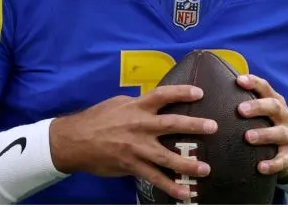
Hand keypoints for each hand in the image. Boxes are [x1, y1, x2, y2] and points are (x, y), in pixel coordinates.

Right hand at [50, 86, 217, 201]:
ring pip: (167, 157)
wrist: (73, 140)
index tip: (200, 93)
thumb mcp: (118, 104)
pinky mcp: (131, 165)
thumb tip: (156, 102)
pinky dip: (170, 187)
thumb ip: (139, 104)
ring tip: (205, 169)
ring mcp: (137, 148)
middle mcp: (140, 126)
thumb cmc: (96, 119)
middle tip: (213, 128)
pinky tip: (184, 194)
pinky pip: (154, 178)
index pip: (163, 95)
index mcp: (137, 107)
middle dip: (194, 126)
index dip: (182, 93)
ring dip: (188, 164)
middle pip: (172, 124)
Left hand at [236, 74, 287, 181]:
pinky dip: (273, 163)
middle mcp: (284, 116)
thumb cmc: (266, 126)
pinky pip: (283, 160)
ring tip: (248, 137)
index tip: (239, 80)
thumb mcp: (260, 114)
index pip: (266, 88)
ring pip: (280, 133)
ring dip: (264, 134)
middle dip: (258, 107)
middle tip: (241, 110)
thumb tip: (211, 94)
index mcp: (275, 102)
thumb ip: (243, 105)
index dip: (254, 83)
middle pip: (274, 107)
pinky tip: (260, 166)